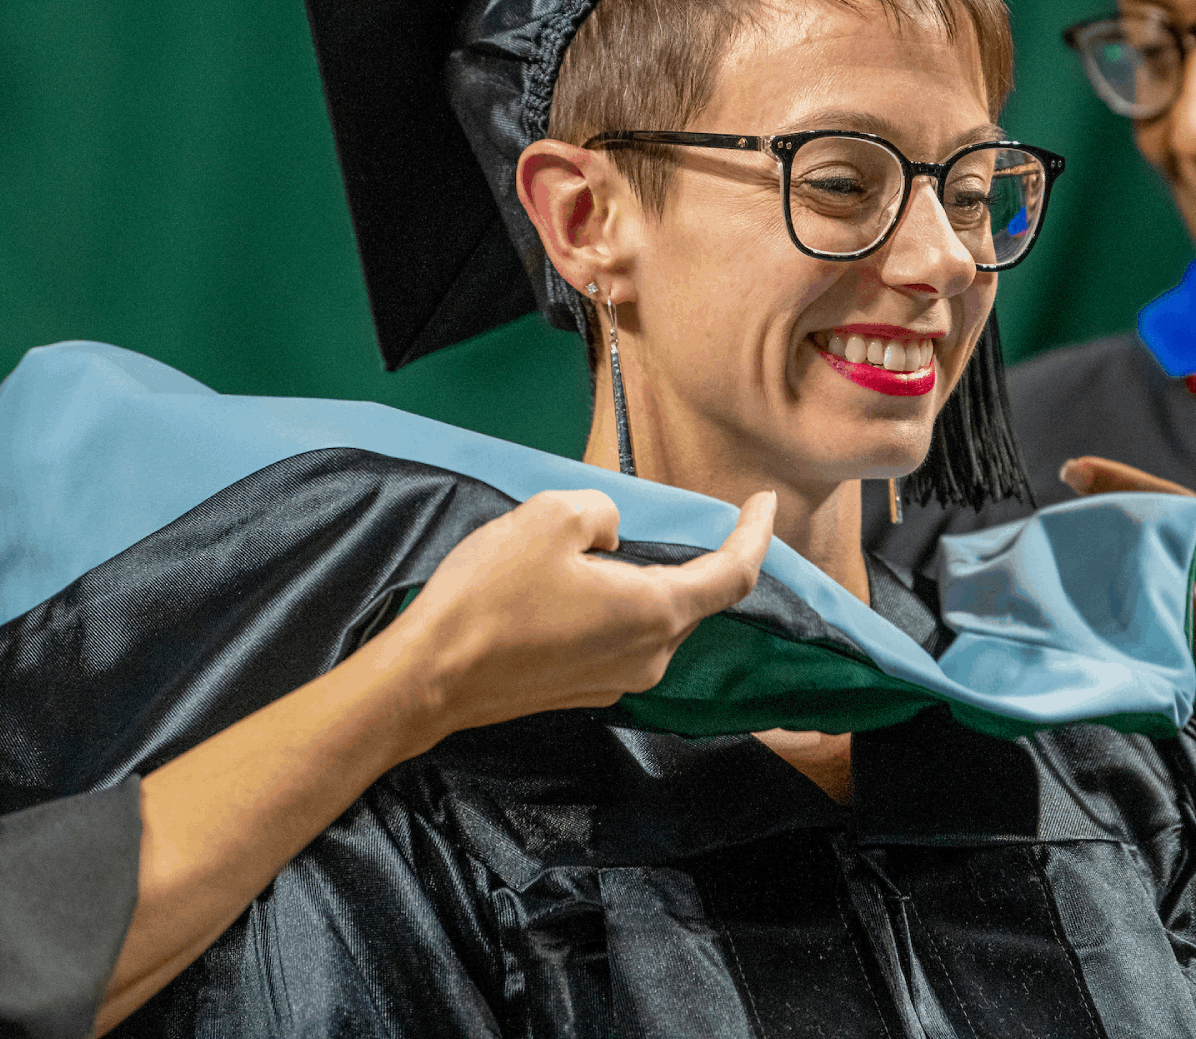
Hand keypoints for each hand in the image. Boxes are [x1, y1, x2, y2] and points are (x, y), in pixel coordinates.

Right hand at [375, 486, 778, 752]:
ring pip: (652, 618)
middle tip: (665, 516)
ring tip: (597, 550)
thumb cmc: (490, 597)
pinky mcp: (583, 691)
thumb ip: (604, 512)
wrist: (430, 678)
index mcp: (656, 614)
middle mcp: (649, 658)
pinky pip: (620, 639)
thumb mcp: (551, 516)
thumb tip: (613, 537)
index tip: (765, 503)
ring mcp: (617, 682)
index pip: (734, 574)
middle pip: (691, 597)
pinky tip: (573, 586)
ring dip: (640, 581)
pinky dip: (615, 606)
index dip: (757, 535)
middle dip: (688, 554)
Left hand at [1060, 454, 1195, 826]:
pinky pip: (1192, 659)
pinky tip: (1191, 630)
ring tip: (1134, 586)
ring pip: (1166, 623)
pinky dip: (1184, 640)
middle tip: (1089, 543)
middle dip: (1118, 560)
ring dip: (1147, 602)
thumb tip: (1192, 529)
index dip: (1125, 488)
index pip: (1183, 514)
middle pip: (1154, 578)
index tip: (1077, 470)